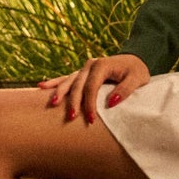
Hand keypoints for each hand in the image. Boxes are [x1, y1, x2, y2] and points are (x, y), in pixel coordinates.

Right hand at [35, 54, 152, 125]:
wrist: (135, 58)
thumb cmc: (137, 70)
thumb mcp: (138, 79)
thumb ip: (125, 90)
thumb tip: (110, 103)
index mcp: (102, 65)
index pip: (91, 87)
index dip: (90, 103)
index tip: (91, 119)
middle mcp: (90, 65)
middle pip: (77, 85)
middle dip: (73, 102)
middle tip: (71, 117)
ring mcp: (84, 68)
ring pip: (69, 81)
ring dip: (60, 92)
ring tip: (52, 104)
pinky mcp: (82, 73)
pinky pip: (66, 78)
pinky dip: (55, 82)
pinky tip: (41, 86)